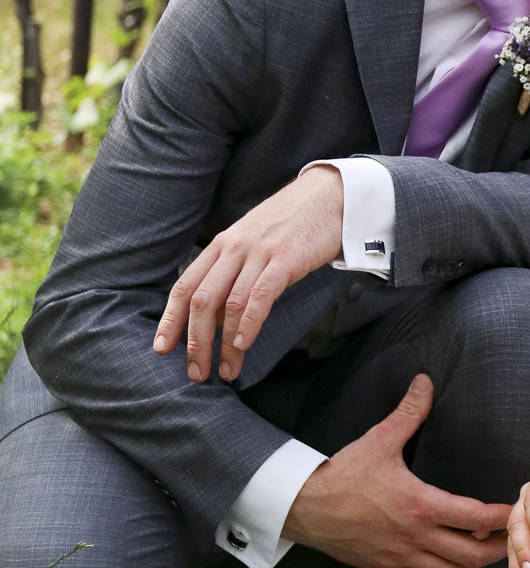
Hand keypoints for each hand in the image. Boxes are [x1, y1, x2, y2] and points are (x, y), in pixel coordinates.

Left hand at [153, 166, 344, 381]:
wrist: (329, 194)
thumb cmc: (293, 224)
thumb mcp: (253, 244)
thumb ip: (233, 275)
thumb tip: (217, 317)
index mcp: (222, 245)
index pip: (185, 286)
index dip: (170, 320)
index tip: (161, 348)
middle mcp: (234, 248)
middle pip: (201, 301)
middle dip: (195, 342)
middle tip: (196, 373)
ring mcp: (259, 252)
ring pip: (230, 304)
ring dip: (224, 344)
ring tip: (226, 371)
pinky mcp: (286, 258)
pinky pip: (260, 295)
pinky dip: (249, 323)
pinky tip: (244, 344)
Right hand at [283, 375, 511, 567]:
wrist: (304, 509)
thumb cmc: (343, 474)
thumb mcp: (379, 440)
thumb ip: (408, 413)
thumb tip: (425, 382)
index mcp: (421, 506)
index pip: (475, 518)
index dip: (500, 516)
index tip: (513, 508)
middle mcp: (416, 537)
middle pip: (471, 556)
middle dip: (497, 548)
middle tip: (513, 538)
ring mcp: (401, 557)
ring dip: (471, 565)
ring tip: (484, 550)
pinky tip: (448, 563)